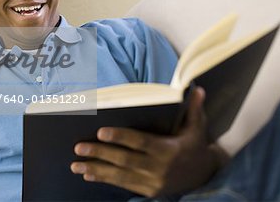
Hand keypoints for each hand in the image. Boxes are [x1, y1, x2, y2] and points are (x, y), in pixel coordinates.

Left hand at [70, 87, 228, 196]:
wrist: (203, 176)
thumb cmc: (195, 146)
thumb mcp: (197, 127)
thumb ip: (194, 109)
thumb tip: (197, 88)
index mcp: (169, 150)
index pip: (140, 142)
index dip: (120, 137)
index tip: (101, 132)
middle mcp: (159, 168)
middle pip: (124, 160)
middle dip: (100, 154)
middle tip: (79, 147)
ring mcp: (153, 182)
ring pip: (120, 176)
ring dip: (96, 170)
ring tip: (76, 165)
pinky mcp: (148, 191)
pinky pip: (123, 186)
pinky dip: (105, 180)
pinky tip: (89, 175)